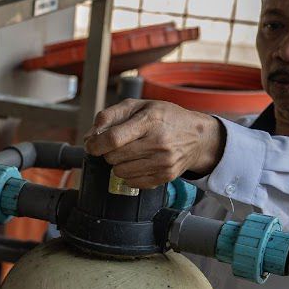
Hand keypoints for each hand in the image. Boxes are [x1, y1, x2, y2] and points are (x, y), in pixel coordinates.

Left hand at [84, 99, 224, 188]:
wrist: (198, 136)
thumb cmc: (165, 118)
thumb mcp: (140, 106)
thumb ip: (111, 115)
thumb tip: (90, 135)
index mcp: (150, 120)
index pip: (113, 138)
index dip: (96, 144)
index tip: (91, 145)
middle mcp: (158, 142)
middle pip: (114, 157)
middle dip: (108, 152)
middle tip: (117, 146)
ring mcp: (163, 161)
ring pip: (120, 172)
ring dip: (118, 164)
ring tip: (130, 153)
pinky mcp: (165, 176)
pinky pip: (133, 182)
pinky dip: (130, 174)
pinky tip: (139, 163)